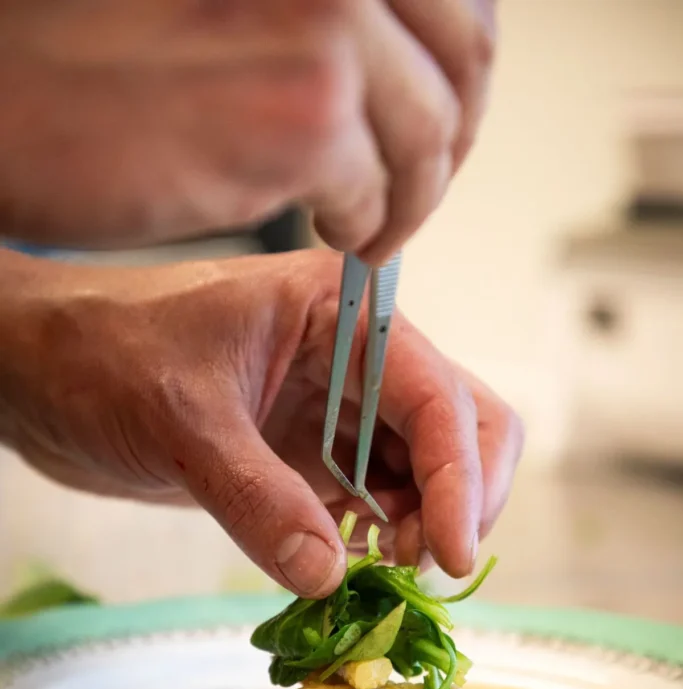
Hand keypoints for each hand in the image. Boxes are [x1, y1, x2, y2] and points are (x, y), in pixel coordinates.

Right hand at [0, 0, 494, 261]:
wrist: (9, 102)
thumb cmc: (94, 52)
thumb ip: (321, 11)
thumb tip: (405, 60)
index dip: (460, 67)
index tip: (446, 112)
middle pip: (464, 55)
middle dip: (453, 133)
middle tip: (424, 180)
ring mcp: (323, 25)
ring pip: (429, 136)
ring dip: (413, 196)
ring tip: (376, 225)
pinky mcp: (298, 118)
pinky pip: (376, 195)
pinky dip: (369, 229)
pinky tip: (337, 234)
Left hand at [0, 248, 522, 595]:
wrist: (42, 368)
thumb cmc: (101, 355)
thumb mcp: (181, 420)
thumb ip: (257, 499)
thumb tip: (329, 577)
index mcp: (344, 314)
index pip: (440, 396)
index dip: (459, 479)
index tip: (451, 555)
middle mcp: (358, 359)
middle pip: (464, 428)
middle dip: (460, 500)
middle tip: (419, 566)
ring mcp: (340, 411)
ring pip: (428, 472)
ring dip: (422, 528)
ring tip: (382, 575)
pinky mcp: (314, 457)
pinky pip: (377, 502)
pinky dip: (381, 542)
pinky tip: (353, 569)